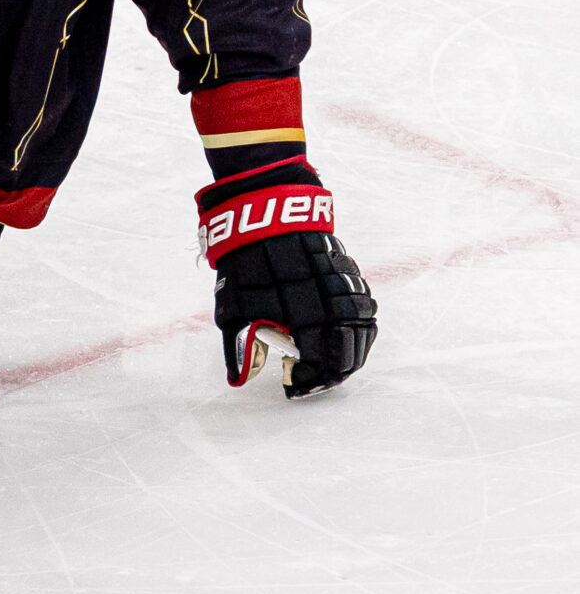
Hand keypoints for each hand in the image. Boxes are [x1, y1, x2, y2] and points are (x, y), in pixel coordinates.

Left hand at [197, 163, 376, 396]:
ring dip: (354, 351)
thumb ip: (239, 344)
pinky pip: (364, 303)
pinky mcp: (347, 269)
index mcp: (299, 312)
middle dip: (336, 372)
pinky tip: (346, 335)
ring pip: (363, 327)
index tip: (294, 386)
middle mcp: (327, 300)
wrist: (264, 208)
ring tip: (336, 365)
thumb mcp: (230, 305)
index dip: (310, 380)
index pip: (317, 359)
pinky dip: (360, 325)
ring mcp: (342, 282)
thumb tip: (240, 378)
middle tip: (319, 381)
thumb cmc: (243, 259)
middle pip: (347, 349)